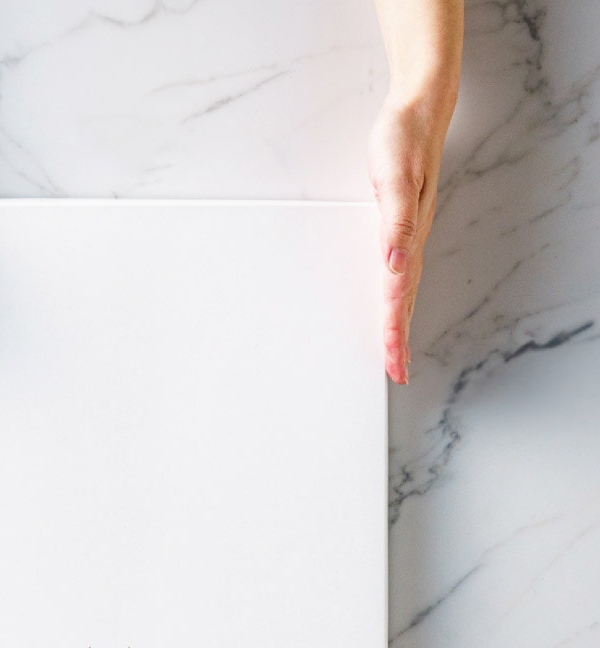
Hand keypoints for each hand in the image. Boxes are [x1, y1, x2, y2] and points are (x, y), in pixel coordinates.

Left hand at [368, 94, 452, 384]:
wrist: (419, 110)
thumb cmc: (403, 141)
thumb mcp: (395, 178)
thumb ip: (395, 222)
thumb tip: (392, 262)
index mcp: (406, 237)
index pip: (398, 296)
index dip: (394, 330)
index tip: (393, 361)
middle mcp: (409, 241)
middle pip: (404, 301)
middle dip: (399, 339)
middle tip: (397, 373)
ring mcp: (408, 235)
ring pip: (404, 290)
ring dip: (399, 323)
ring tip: (397, 353)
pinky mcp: (402, 226)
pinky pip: (400, 272)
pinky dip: (398, 296)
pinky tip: (396, 305)